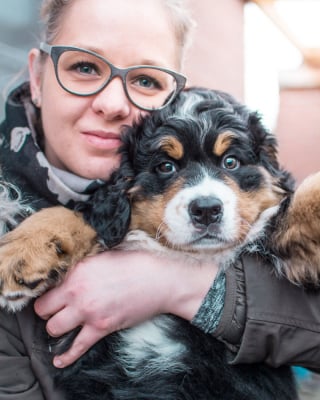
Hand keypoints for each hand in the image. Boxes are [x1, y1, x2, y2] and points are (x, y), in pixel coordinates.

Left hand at [34, 250, 217, 366]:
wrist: (159, 280)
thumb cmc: (136, 264)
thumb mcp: (105, 256)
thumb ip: (84, 266)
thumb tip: (71, 274)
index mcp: (78, 271)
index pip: (46, 286)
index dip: (48, 291)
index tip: (52, 294)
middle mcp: (78, 292)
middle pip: (43, 310)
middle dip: (47, 311)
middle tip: (55, 309)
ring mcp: (89, 311)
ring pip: (53, 329)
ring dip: (56, 328)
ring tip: (63, 324)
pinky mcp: (101, 327)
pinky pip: (77, 347)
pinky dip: (66, 356)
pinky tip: (59, 361)